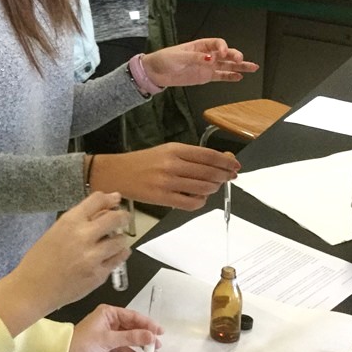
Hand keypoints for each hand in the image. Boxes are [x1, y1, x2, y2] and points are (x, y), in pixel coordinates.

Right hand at [0, 192, 130, 335]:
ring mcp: (93, 257)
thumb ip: (78, 221)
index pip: (97, 200)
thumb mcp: (55, 232)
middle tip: (123, 218)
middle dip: (123, 216)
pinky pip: (118, 260)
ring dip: (120, 239)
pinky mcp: (98, 275)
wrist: (33, 288)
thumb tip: (101, 211)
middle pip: (115, 218)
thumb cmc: (39, 260)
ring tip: (115, 241)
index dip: (110, 198)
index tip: (115, 200)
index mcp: (70, 222)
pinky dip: (118, 255)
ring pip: (121, 240)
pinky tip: (113, 255)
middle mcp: (83, 236)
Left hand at [68, 304, 163, 351]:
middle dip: (145, 335)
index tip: (158, 330)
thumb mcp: (108, 339)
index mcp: (108, 312)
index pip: (133, 316)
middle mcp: (109, 320)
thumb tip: (148, 335)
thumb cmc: (79, 342)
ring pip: (129, 337)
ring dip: (140, 344)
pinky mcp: (107, 342)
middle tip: (156, 343)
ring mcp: (108, 331)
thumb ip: (130, 338)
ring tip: (150, 351)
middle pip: (132, 326)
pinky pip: (123, 346)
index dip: (147, 323)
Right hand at [92, 144, 239, 211]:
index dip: (226, 161)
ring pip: (203, 187)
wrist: (116, 173)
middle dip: (224, 175)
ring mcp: (167, 182)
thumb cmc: (142, 162)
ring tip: (212, 186)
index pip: (209, 155)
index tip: (235, 165)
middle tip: (230, 177)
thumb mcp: (166, 151)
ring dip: (213, 188)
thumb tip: (219, 160)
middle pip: (210, 172)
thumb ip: (190, 156)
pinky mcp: (162, 197)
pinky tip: (199, 198)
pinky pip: (191, 203)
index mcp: (174, 149)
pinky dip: (200, 201)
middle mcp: (172, 164)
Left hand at [141, 38, 258, 86]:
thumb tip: (210, 59)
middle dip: (235, 56)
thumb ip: (196, 58)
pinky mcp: (205, 76)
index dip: (222, 47)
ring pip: (226, 65)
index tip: (224, 52)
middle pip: (225, 54)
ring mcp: (206, 66)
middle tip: (240, 60)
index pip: (216, 43)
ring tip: (252, 67)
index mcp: (200, 46)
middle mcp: (206, 55)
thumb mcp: (179, 56)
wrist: (156, 73)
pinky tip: (239, 77)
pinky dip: (230, 76)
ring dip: (239, 66)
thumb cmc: (164, 60)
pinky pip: (220, 76)